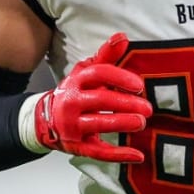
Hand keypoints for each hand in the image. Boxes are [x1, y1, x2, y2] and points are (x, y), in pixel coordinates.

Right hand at [25, 33, 153, 162]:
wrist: (45, 118)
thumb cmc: (75, 92)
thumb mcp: (87, 72)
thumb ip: (106, 56)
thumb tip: (123, 37)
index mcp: (77, 80)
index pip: (99, 74)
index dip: (120, 78)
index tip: (139, 85)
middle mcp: (72, 101)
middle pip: (101, 100)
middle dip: (126, 104)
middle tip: (147, 108)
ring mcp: (73, 125)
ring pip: (98, 124)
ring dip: (121, 123)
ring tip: (141, 123)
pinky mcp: (77, 145)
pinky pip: (98, 152)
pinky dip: (118, 155)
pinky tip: (137, 155)